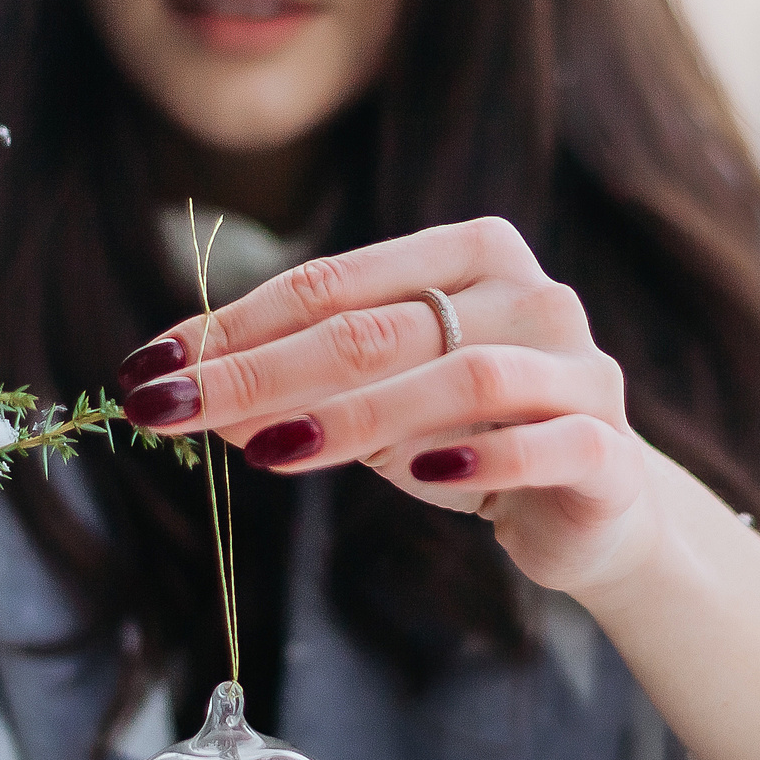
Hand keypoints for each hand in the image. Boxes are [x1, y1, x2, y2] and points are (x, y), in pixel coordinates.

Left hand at [119, 216, 665, 597]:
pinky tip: (422, 477)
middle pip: (378, 327)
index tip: (150, 367)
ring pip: (464, 376)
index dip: (232, 325)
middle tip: (172, 409)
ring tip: (269, 452)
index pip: (331, 284)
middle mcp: (531, 294)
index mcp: (471, 252)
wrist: (598, 506)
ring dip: (356, 415)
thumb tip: (183, 391)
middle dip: (259, 370)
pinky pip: (546, 442)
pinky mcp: (609, 448)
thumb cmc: (471, 439)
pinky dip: (480, 458)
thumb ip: (298, 391)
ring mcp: (579, 367)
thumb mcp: (376, 409)